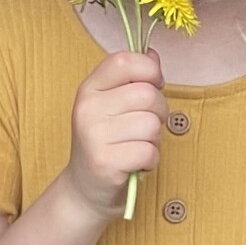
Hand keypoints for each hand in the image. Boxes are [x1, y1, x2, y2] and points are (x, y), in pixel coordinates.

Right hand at [65, 50, 167, 219]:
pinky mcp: (105, 162)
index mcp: (89, 88)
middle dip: (159, 112)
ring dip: (155, 139)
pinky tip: (136, 163)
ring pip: (152, 124)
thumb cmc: (107, 143)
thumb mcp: (111, 106)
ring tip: (137, 146)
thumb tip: (153, 54)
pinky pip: (149, 151)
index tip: (154, 85)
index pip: (125, 60)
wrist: (85, 190)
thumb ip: (132, 79)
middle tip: (146, 127)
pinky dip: (151, 160)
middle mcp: (87, 108)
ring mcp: (94, 135)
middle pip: (147, 94)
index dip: (149, 70)